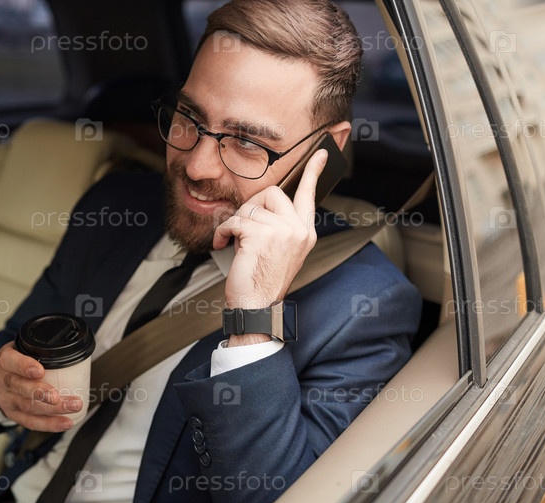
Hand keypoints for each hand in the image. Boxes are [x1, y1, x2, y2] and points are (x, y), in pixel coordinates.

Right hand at [0, 342, 81, 431]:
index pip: (11, 362)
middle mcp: (4, 381)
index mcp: (5, 360)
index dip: (24, 366)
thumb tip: (72, 348)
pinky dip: (49, 424)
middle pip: (20, 388)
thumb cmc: (17, 362)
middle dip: (41, 393)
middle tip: (57, 397)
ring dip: (52, 410)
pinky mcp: (14, 415)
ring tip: (72, 407)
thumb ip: (41, 349)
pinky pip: (30, 422)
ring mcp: (7, 400)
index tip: (40, 371)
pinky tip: (65, 422)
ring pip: (28, 407)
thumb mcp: (22, 348)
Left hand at [213, 149, 327, 311]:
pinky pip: (235, 220)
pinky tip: (223, 243)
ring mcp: (282, 231)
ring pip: (250, 208)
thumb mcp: (279, 251)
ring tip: (236, 242)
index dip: (313, 172)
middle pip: (272, 192)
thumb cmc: (262, 281)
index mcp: (305, 232)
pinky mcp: (261, 235)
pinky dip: (223, 231)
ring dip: (235, 223)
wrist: (256, 306)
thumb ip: (279, 226)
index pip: (310, 195)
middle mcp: (298, 229)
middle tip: (243, 226)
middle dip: (251, 205)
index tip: (321, 153)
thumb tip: (262, 206)